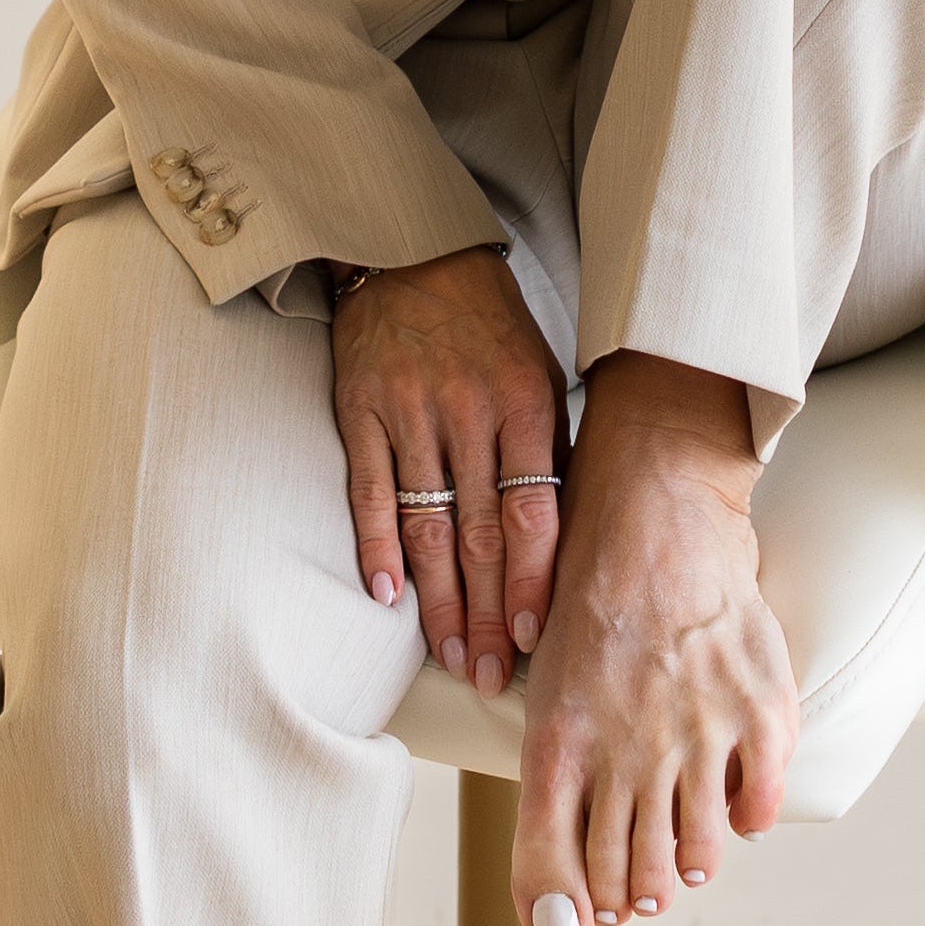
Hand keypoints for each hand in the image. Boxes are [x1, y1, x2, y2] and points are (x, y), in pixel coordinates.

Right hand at [330, 248, 567, 696]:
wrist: (413, 251)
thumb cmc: (490, 324)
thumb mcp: (541, 371)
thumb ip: (549, 449)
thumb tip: (565, 539)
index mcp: (525, 402)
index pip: (533, 512)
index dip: (532, 581)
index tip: (535, 638)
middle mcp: (468, 410)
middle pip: (480, 533)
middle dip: (487, 612)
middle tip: (488, 674)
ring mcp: (409, 411)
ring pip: (426, 523)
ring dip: (437, 598)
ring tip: (448, 655)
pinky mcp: (359, 408)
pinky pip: (369, 490)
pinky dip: (376, 546)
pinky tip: (386, 597)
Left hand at [509, 353, 798, 925]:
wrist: (656, 515)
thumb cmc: (589, 602)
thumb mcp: (546, 692)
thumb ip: (552, 789)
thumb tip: (557, 898)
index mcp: (558, 746)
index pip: (555, 873)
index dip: (571, 913)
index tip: (585, 918)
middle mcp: (626, 750)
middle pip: (631, 877)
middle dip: (633, 896)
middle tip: (641, 888)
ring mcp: (697, 733)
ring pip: (696, 857)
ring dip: (688, 870)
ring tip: (687, 859)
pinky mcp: (758, 712)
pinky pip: (761, 809)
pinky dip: (747, 822)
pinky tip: (736, 806)